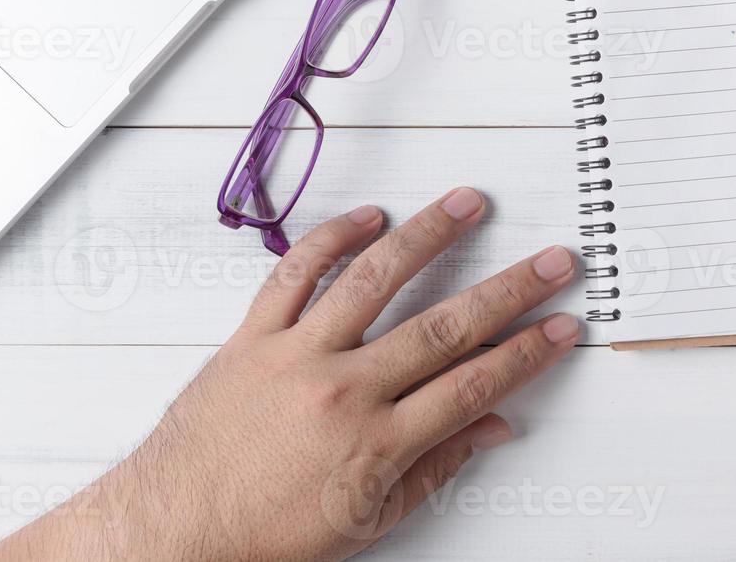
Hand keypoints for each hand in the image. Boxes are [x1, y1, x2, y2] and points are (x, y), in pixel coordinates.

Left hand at [0, 188, 579, 561]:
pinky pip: (293, 275)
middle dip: (509, 290)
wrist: (174, 532)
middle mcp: (342, 391)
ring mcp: (296, 357)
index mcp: (376, 443)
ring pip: (374, 281)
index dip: (528, 353)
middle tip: (551, 261)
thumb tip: (493, 427)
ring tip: (468, 205)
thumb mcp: (369, 519)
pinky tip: (368, 218)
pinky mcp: (252, 339)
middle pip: (444, 328)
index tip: (561, 327)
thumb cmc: (265, 534)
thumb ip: (437, 467)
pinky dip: (331, 239)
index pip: (474, 385)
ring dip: (428, 238)